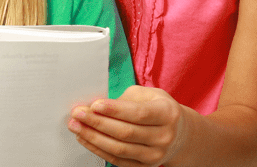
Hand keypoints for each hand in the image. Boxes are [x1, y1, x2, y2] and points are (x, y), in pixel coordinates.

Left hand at [68, 85, 187, 166]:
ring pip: (119, 149)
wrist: (179, 134)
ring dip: (93, 138)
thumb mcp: (150, 95)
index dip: (114, 110)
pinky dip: (99, 150)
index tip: (94, 105)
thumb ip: (126, 99)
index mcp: (167, 113)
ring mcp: (155, 155)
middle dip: (97, 123)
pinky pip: (117, 160)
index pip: (138, 114)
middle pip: (125, 132)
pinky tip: (86, 139)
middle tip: (78, 114)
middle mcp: (164, 136)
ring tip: (76, 127)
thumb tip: (96, 108)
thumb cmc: (160, 109)